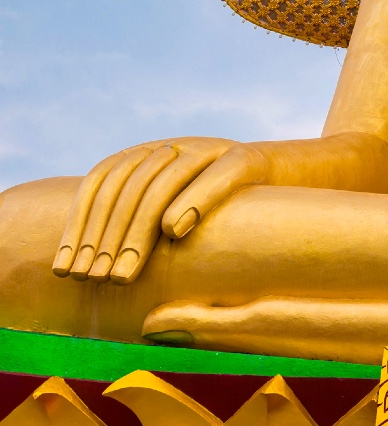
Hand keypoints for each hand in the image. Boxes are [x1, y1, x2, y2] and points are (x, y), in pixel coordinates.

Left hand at [53, 136, 274, 283]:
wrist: (283, 176)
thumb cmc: (223, 207)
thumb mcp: (175, 211)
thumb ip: (137, 225)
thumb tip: (84, 265)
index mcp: (149, 154)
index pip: (101, 180)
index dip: (79, 223)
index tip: (66, 268)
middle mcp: (173, 146)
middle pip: (126, 186)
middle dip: (105, 237)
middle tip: (95, 280)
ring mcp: (208, 148)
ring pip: (162, 182)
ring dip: (137, 231)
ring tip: (125, 273)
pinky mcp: (243, 158)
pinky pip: (215, 175)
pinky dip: (193, 200)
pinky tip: (174, 232)